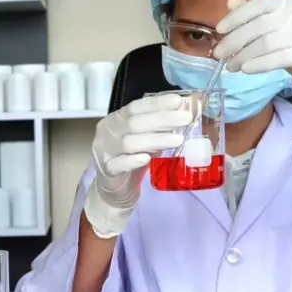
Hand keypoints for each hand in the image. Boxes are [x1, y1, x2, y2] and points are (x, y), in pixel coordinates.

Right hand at [84, 94, 188, 237]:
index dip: (157, 103)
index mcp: (117, 119)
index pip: (136, 107)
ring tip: (178, 139)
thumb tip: (183, 113)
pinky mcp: (106, 170)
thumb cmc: (132, 159)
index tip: (179, 101)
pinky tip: (147, 159)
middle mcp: (108, 132)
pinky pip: (118, 164)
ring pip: (129, 143)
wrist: (114, 189)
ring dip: (155, 140)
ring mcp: (105, 151)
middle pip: (134, 123)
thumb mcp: (146, 140)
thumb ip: (159, 128)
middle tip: (186, 118)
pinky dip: (132, 161)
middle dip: (162, 119)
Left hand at [213, 0, 291, 133]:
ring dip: (244, 55)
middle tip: (218, 54)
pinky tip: (246, 69)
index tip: (219, 29)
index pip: (264, 2)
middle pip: (263, 24)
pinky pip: (279, 58)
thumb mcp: (280, 32)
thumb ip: (258, 18)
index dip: (239, 15)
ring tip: (230, 66)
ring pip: (268, 43)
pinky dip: (259, 64)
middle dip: (236, 40)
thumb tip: (230, 4)